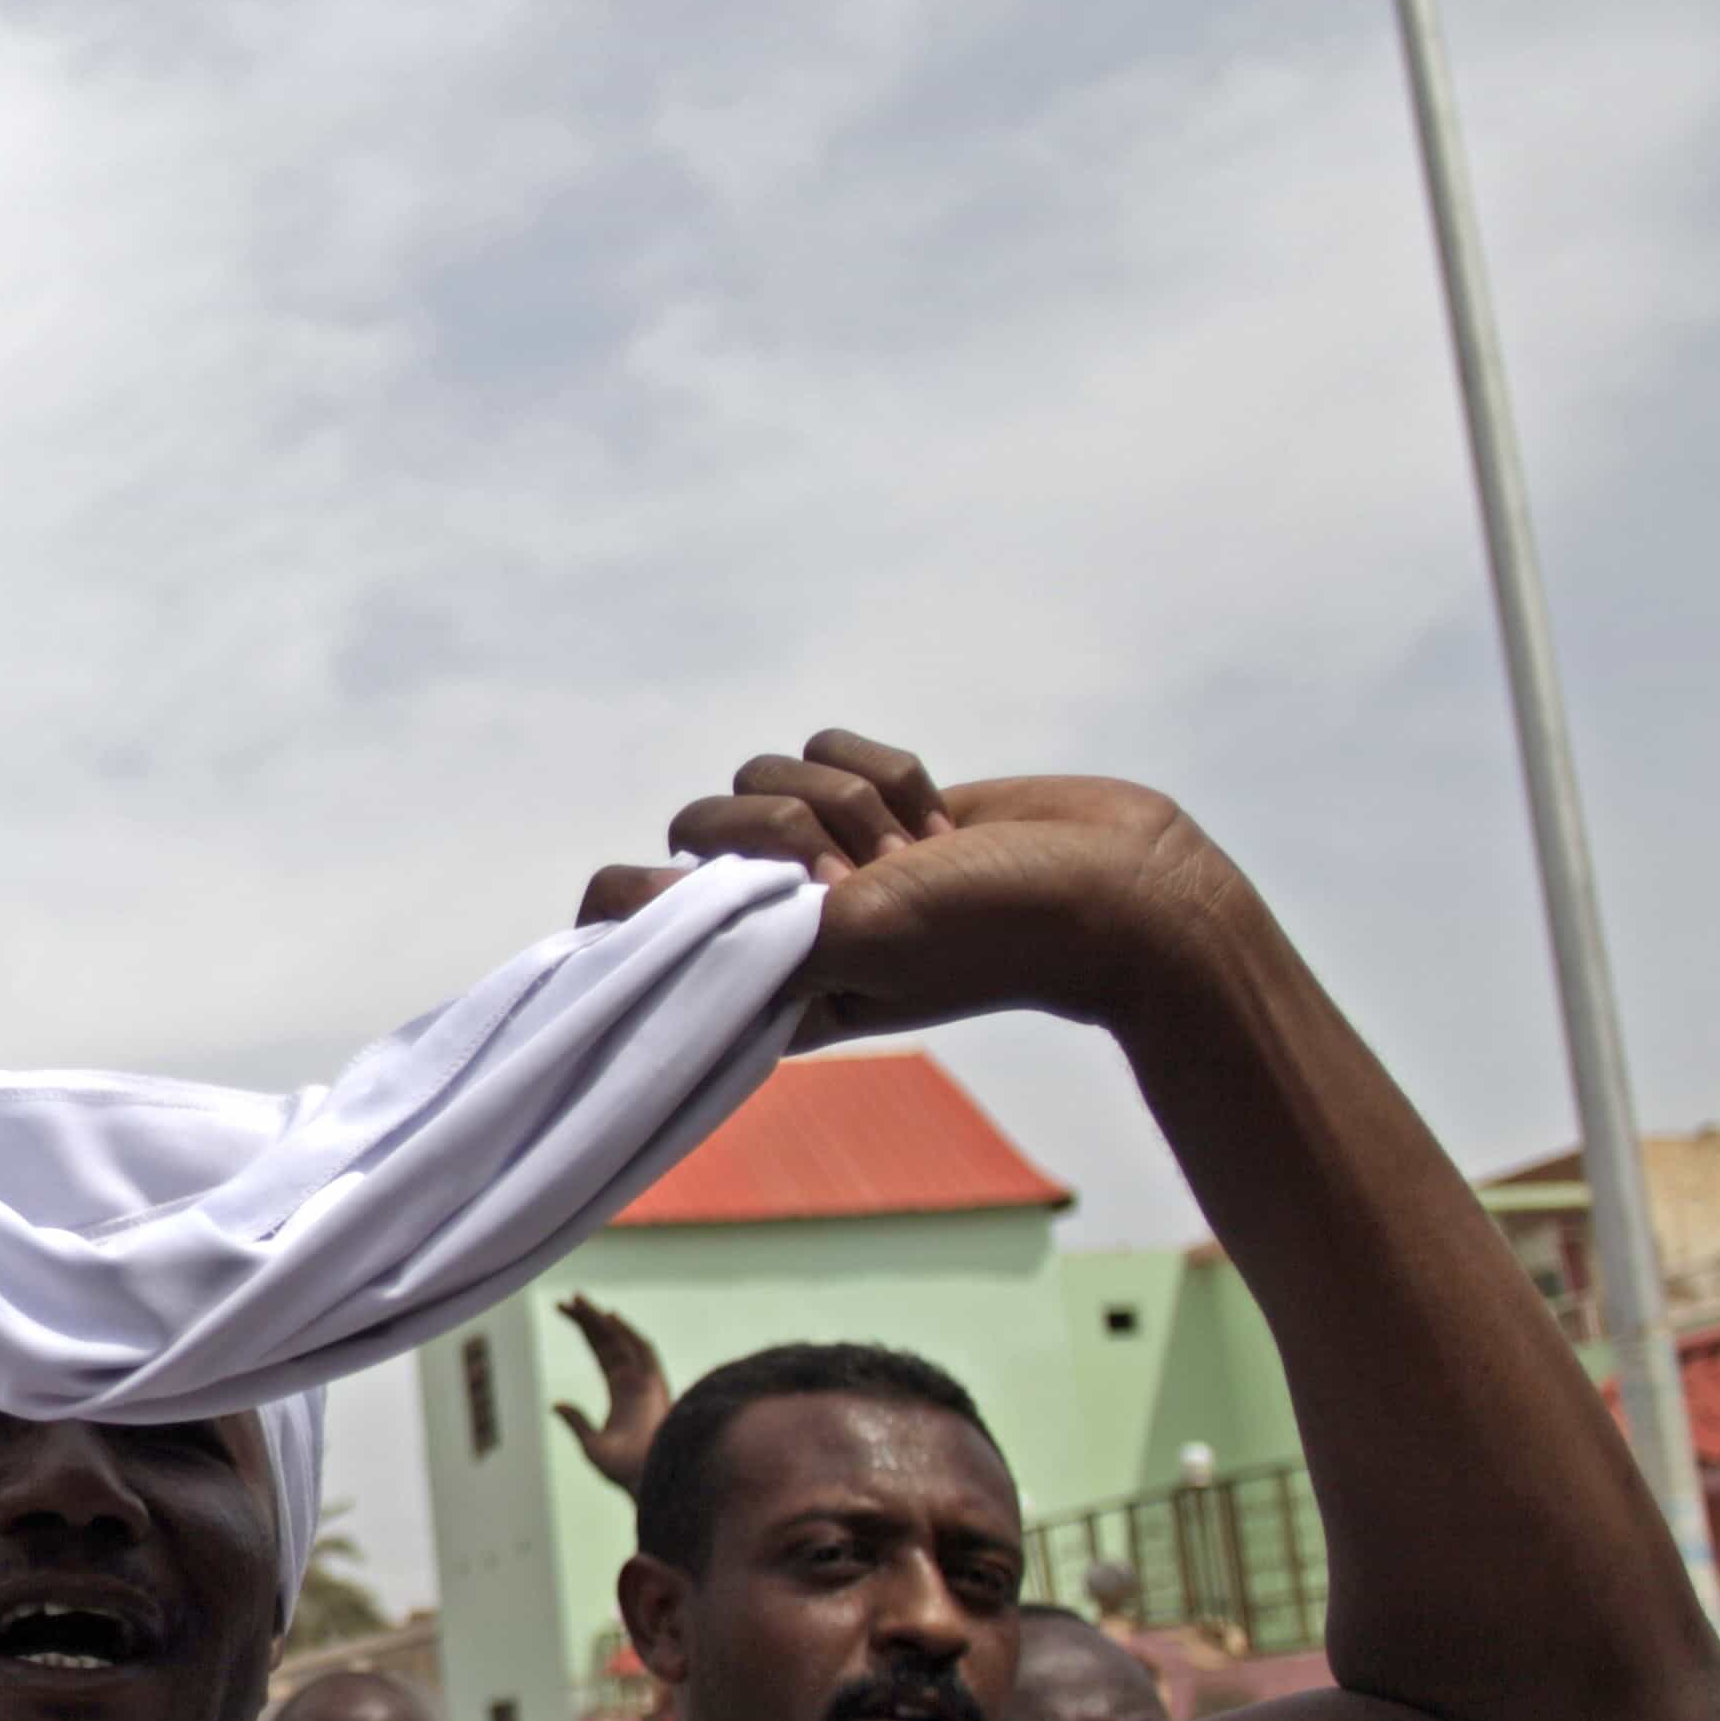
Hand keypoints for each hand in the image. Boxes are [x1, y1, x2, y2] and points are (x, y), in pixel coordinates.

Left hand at [550, 1294, 667, 1494]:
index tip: (562, 1308)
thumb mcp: (592, 1446)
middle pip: (610, 1340)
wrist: (649, 1481)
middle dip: (590, 1318)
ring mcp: (646, 1383)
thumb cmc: (624, 1471)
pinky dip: (627, 1335)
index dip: (584, 1329)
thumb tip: (556, 1404)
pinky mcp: (656, 1388)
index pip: (600, 1351)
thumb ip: (577, 1422)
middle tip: (569, 1297)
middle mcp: (635, 1382)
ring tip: (580, 1301)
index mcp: (621, 1392)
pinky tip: (610, 1319)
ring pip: (624, 1341)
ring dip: (603, 1321)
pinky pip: (643, 1354)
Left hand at [580, 735, 1244, 1040]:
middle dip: (795, 828)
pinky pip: (831, 744)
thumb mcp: (845, 941)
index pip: (626, 913)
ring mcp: (823, 859)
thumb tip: (603, 907)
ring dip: (855, 799)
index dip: (653, 890)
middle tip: (869, 877)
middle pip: (704, 818)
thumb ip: (730, 932)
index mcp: (749, 976)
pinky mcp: (868, 806)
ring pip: (770, 768)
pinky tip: (940, 821)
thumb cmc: (988, 933)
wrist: (1115, 890)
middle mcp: (773, 918)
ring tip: (921, 854)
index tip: (722, 891)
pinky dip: (890, 771)